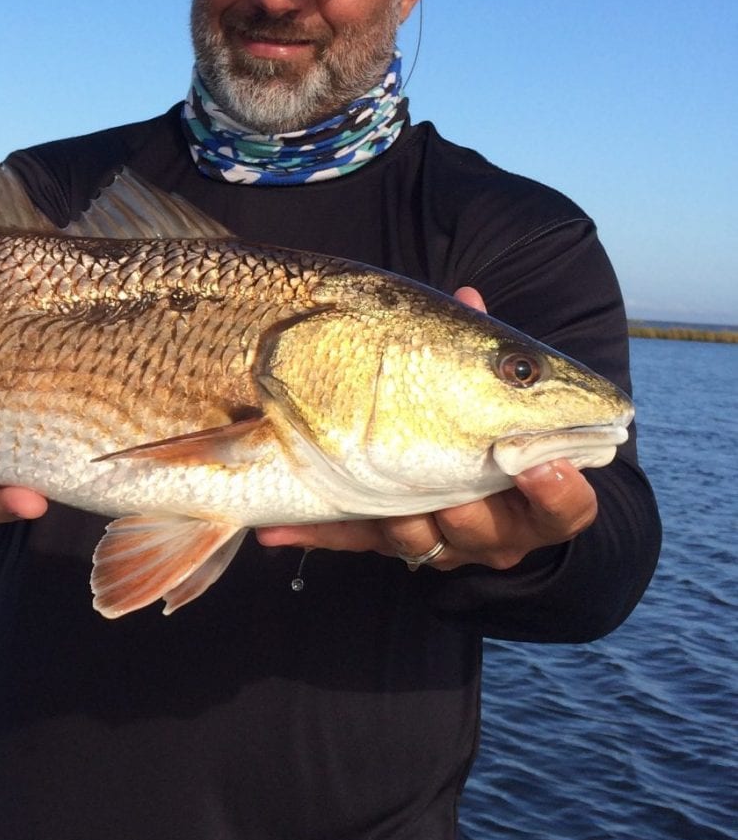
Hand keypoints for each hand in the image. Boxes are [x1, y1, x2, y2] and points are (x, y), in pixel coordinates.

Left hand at [254, 286, 599, 572]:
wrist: (469, 482)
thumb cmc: (489, 423)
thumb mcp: (495, 393)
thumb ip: (485, 349)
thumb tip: (469, 296)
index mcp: (536, 494)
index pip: (566, 508)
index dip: (562, 491)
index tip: (545, 463)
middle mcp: (491, 528)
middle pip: (490, 535)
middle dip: (471, 515)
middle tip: (455, 498)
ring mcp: (436, 538)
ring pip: (420, 543)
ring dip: (400, 524)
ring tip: (383, 508)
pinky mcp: (381, 537)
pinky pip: (346, 539)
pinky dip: (311, 534)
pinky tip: (273, 532)